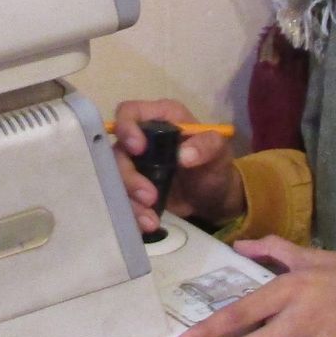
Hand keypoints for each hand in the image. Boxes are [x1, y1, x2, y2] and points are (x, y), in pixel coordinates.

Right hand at [110, 99, 243, 234]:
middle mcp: (142, 138)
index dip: (127, 128)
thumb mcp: (220, 152)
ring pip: (116, 177)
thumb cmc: (216, 166)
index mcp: (160, 118)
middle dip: (129, 176)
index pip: (129, 112)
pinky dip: (133, 212)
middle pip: (118, 150)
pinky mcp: (134, 188)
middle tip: (149, 196)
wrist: (215, 199)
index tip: (138, 149)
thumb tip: (184, 155)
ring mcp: (136, 164)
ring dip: (130, 199)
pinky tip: (147, 224)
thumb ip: (207, 146)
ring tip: (150, 219)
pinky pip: (123, 198)